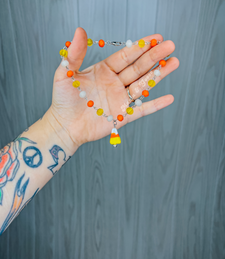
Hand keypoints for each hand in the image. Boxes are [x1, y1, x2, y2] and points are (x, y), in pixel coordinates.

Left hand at [47, 27, 178, 150]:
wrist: (64, 126)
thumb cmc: (63, 101)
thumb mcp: (66, 74)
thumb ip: (74, 54)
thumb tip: (79, 30)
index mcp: (104, 71)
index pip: (125, 56)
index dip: (140, 47)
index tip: (155, 37)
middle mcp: (115, 83)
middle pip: (138, 68)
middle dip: (154, 57)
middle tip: (170, 46)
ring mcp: (120, 99)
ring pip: (143, 85)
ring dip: (158, 75)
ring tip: (174, 63)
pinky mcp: (123, 116)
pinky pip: (142, 109)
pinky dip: (156, 105)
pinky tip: (169, 98)